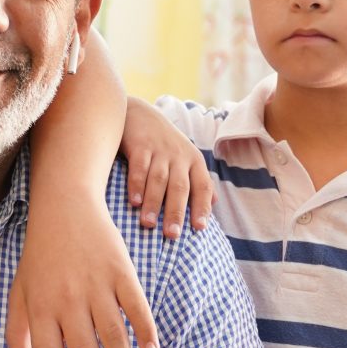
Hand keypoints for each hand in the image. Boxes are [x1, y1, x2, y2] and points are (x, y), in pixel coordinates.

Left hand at [5, 190, 159, 347]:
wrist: (64, 207)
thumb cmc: (39, 256)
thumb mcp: (19, 291)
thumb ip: (17, 332)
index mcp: (40, 307)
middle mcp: (67, 299)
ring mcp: (96, 284)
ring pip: (112, 335)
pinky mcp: (120, 270)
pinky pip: (136, 306)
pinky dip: (145, 330)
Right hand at [120, 99, 214, 237]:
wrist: (139, 113)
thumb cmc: (164, 143)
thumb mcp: (185, 157)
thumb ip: (198, 180)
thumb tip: (213, 203)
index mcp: (194, 161)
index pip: (202, 186)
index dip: (201, 207)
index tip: (199, 228)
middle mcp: (179, 156)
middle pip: (180, 187)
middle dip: (176, 212)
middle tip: (172, 234)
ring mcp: (159, 150)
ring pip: (159, 180)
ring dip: (154, 203)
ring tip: (149, 223)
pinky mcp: (140, 145)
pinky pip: (139, 167)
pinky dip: (136, 184)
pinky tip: (134, 201)